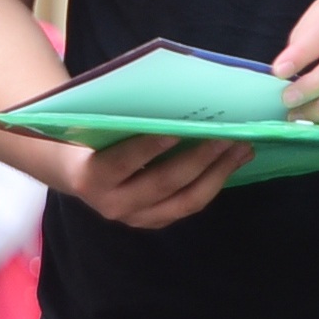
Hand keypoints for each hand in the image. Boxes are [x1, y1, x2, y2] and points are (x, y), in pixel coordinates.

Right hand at [70, 130, 250, 230]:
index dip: (147, 148)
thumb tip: (167, 97)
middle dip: (199, 159)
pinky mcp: (156, 220)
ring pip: (185, 201)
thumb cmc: (88, 139)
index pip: (121, 163)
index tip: (175, 130)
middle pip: (163, 183)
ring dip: (217, 173)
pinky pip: (191, 204)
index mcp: (91, 178)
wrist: (76, 172)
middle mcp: (114, 204)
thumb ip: (118, 120)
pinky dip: (214, 182)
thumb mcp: (93, 128)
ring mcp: (137, 218)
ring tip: (241, 148)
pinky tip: (232, 161)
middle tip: (225, 135)